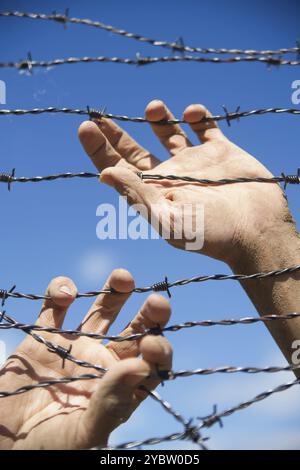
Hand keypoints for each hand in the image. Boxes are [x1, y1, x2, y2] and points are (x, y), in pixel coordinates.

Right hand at [0, 270, 171, 449]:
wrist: (4, 444)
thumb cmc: (50, 448)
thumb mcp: (83, 435)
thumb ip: (111, 403)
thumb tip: (140, 367)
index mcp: (120, 386)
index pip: (151, 362)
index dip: (159, 350)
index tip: (154, 345)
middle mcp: (102, 360)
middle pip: (135, 330)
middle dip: (149, 314)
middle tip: (158, 301)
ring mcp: (75, 345)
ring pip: (102, 311)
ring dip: (114, 291)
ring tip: (123, 276)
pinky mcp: (45, 336)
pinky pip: (56, 307)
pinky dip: (60, 292)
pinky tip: (67, 293)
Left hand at [78, 100, 294, 263]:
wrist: (257, 230)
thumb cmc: (211, 233)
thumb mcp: (168, 218)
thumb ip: (137, 196)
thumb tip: (104, 174)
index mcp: (153, 193)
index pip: (118, 169)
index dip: (99, 150)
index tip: (85, 126)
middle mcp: (170, 176)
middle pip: (135, 151)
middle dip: (116, 133)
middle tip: (98, 115)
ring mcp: (195, 162)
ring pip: (169, 134)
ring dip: (158, 118)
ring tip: (153, 108)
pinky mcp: (220, 151)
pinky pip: (204, 127)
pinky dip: (196, 114)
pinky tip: (190, 112)